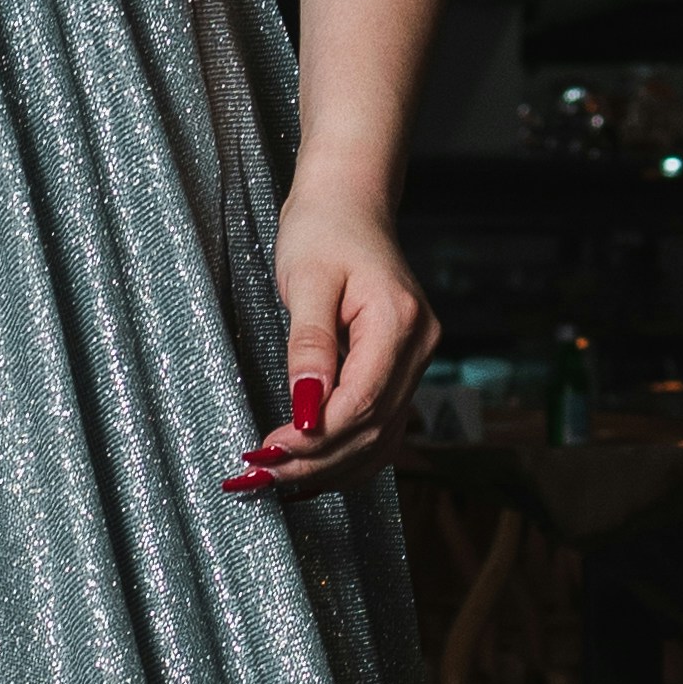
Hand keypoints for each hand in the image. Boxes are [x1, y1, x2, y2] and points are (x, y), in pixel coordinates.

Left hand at [224, 179, 438, 499]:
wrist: (348, 202)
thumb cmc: (323, 230)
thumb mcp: (307, 281)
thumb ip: (310, 346)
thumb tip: (305, 408)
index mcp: (399, 323)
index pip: (362, 402)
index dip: (317, 437)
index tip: (268, 451)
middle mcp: (419, 347)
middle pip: (373, 428)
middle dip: (318, 459)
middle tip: (263, 474)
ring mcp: (415, 360)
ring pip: (381, 436)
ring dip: (332, 466)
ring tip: (280, 481)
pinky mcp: (400, 367)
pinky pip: (380, 424)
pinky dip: (347, 453)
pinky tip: (311, 471)